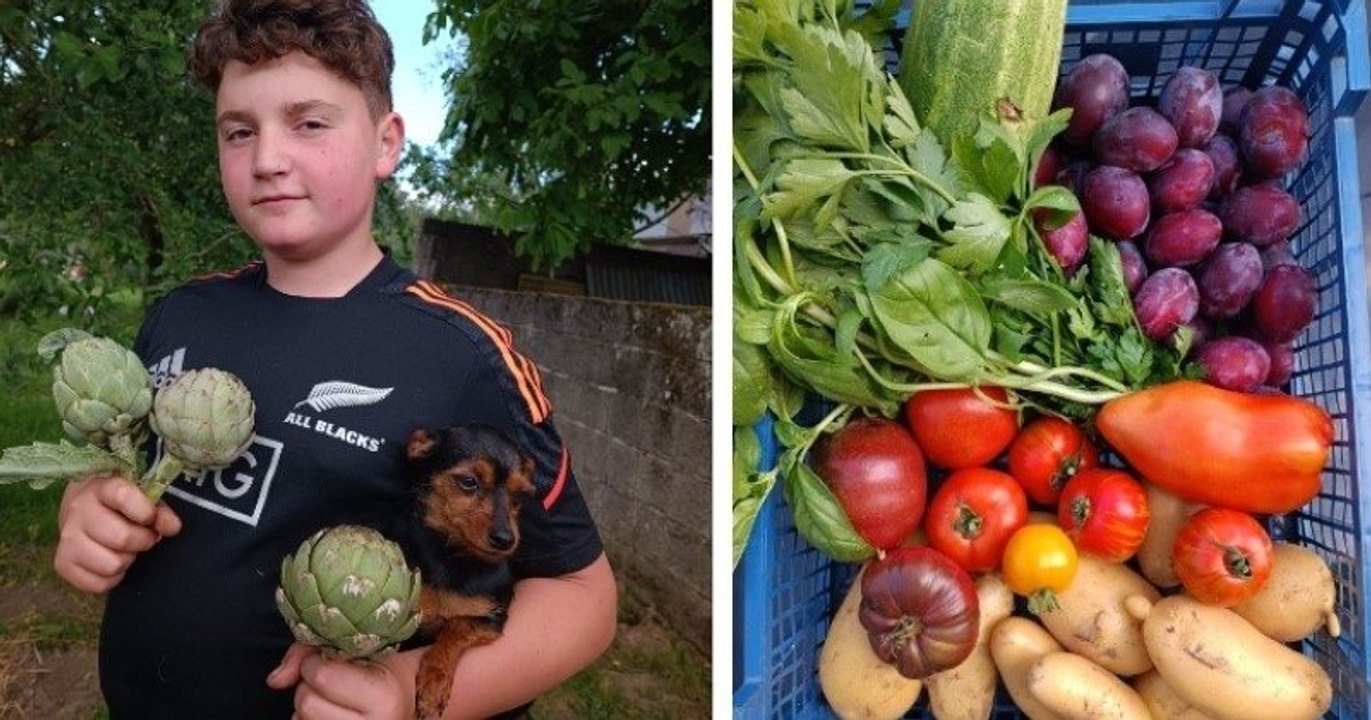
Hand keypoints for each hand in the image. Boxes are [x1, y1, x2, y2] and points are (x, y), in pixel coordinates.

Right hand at [53, 473, 181, 592]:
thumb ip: (160, 511)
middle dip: (142, 541)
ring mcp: (67, 538)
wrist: (84, 510)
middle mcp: (79, 511)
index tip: (151, 517)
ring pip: (111, 564)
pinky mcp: (62, 563)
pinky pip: (98, 584)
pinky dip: (112, 578)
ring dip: (127, 560)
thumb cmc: (121, 505)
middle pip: (122, 539)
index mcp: (101, 488)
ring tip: (126, 549)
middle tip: (143, 537)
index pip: (123, 496)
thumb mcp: (142, 499)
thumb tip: (172, 527)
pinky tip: (111, 561)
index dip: (146, 511)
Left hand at [267, 642, 416, 719]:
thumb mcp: (363, 650)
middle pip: (307, 701)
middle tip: (332, 681)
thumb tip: (275, 680)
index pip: (322, 675)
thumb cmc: (384, 675)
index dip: (315, 662)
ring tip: (332, 698)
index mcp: (383, 697)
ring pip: (301, 718)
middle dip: (310, 686)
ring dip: (307, 704)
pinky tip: (327, 714)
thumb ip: (310, 652)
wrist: (407, 706)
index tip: (330, 660)